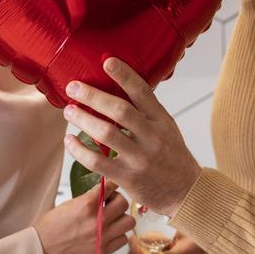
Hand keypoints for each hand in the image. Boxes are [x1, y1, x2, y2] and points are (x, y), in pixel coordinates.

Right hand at [35, 183, 132, 253]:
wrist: (41, 249)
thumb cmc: (51, 227)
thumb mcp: (68, 204)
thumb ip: (88, 198)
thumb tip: (102, 192)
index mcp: (87, 204)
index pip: (111, 186)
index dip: (112, 184)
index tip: (112, 185)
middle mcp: (98, 220)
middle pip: (124, 203)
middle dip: (118, 201)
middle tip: (111, 204)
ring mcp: (102, 236)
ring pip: (128, 222)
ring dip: (121, 219)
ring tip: (112, 220)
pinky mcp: (103, 251)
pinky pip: (123, 239)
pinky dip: (118, 236)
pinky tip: (109, 234)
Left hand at [62, 58, 201, 216]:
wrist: (185, 191)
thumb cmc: (171, 156)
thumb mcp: (166, 128)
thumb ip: (146, 112)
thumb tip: (118, 88)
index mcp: (162, 120)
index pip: (143, 92)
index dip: (125, 75)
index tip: (107, 62)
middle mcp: (152, 137)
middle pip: (120, 110)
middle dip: (93, 96)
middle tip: (73, 87)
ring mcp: (139, 158)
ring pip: (106, 133)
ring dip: (83, 119)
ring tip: (69, 111)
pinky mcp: (127, 177)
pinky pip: (97, 161)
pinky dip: (79, 150)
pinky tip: (70, 141)